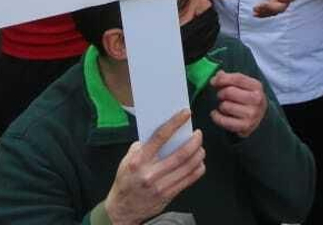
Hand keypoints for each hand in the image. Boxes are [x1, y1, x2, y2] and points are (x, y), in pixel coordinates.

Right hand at [103, 110, 204, 224]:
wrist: (122, 209)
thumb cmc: (126, 180)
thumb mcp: (127, 160)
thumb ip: (142, 146)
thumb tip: (162, 131)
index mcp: (139, 160)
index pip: (160, 137)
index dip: (175, 123)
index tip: (186, 113)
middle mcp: (150, 173)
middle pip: (181, 153)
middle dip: (195, 141)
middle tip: (198, 134)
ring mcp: (160, 186)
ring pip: (188, 166)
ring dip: (198, 154)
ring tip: (200, 147)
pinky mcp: (167, 195)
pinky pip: (189, 180)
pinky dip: (198, 169)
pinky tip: (199, 163)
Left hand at [209, 71, 267, 136]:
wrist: (261, 117)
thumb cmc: (249, 98)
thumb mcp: (245, 85)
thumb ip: (231, 78)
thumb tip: (218, 75)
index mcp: (257, 86)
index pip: (237, 78)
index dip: (222, 78)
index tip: (213, 81)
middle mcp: (256, 99)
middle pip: (229, 92)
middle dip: (221, 93)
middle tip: (221, 96)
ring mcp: (252, 114)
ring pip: (225, 106)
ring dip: (221, 106)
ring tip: (225, 106)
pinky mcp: (245, 126)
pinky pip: (223, 120)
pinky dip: (216, 117)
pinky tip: (217, 114)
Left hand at [252, 0, 300, 17]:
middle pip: (282, 7)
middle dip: (272, 8)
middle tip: (261, 6)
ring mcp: (279, 0)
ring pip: (274, 12)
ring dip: (265, 13)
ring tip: (255, 11)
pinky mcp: (273, 0)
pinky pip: (269, 10)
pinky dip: (262, 13)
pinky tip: (254, 14)